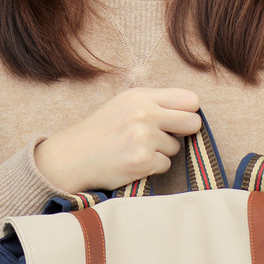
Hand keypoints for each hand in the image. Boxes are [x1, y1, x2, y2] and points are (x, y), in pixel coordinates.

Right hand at [34, 87, 201, 193]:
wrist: (72, 157)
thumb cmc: (100, 132)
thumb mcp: (123, 106)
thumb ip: (154, 104)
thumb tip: (190, 112)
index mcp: (141, 96)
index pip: (189, 99)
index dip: (189, 112)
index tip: (180, 120)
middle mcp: (144, 113)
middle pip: (192, 122)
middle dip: (185, 132)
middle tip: (168, 137)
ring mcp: (144, 138)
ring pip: (175, 148)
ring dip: (162, 152)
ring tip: (137, 150)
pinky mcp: (142, 161)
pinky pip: (165, 165)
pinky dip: (152, 167)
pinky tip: (134, 162)